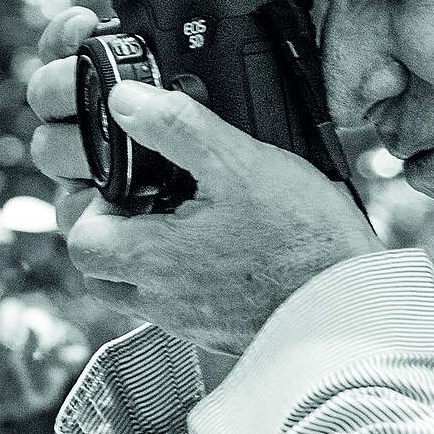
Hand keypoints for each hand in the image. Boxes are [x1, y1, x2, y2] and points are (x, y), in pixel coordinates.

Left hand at [27, 7, 383, 356]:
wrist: (353, 303)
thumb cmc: (303, 237)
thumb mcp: (241, 163)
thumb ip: (177, 127)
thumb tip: (124, 101)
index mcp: (154, 258)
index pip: (80, 242)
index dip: (91, 209)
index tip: (125, 185)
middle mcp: (163, 301)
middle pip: (101, 273)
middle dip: (112, 234)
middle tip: (150, 201)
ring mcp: (192, 322)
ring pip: (139, 294)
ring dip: (148, 260)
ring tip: (189, 222)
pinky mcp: (221, 332)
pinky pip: (181, 309)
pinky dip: (187, 280)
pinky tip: (227, 250)